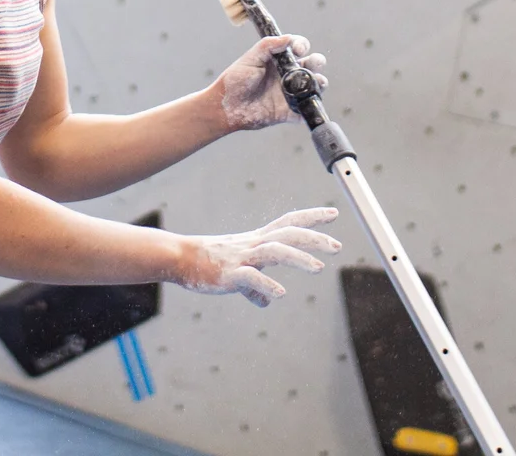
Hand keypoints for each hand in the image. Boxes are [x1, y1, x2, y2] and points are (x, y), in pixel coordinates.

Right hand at [178, 207, 340, 306]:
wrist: (178, 258)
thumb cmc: (208, 263)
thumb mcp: (236, 272)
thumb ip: (254, 286)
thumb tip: (267, 301)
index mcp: (257, 240)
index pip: (289, 222)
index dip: (311, 217)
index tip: (334, 213)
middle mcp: (253, 244)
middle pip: (288, 234)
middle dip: (314, 237)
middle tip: (337, 246)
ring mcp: (242, 258)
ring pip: (274, 251)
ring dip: (298, 258)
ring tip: (318, 269)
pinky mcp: (229, 274)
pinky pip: (250, 277)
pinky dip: (266, 284)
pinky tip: (279, 294)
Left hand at [213, 35, 328, 130]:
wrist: (226, 106)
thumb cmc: (235, 80)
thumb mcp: (250, 58)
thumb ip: (268, 46)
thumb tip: (288, 38)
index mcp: (280, 60)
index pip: (298, 47)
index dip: (302, 45)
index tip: (298, 49)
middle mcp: (288, 75)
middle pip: (312, 65)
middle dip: (317, 61)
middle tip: (312, 63)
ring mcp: (290, 93)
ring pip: (314, 87)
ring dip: (319, 83)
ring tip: (315, 83)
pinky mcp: (289, 112)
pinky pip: (305, 112)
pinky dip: (310, 111)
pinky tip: (306, 106)